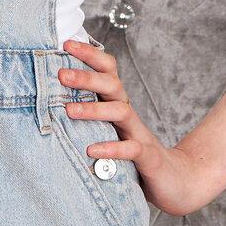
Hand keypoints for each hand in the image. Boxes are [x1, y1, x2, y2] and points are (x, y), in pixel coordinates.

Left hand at [59, 39, 220, 215]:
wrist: (176, 182)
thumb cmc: (132, 154)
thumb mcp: (107, 130)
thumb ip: (87, 116)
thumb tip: (49, 99)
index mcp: (117, 103)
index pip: (107, 70)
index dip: (89, 54)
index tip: (66, 43)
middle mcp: (128, 114)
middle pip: (111, 85)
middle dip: (86, 77)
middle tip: (61, 74)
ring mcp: (139, 134)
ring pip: (121, 112)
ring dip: (94, 109)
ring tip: (69, 111)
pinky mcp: (148, 158)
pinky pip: (131, 149)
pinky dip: (112, 148)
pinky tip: (92, 150)